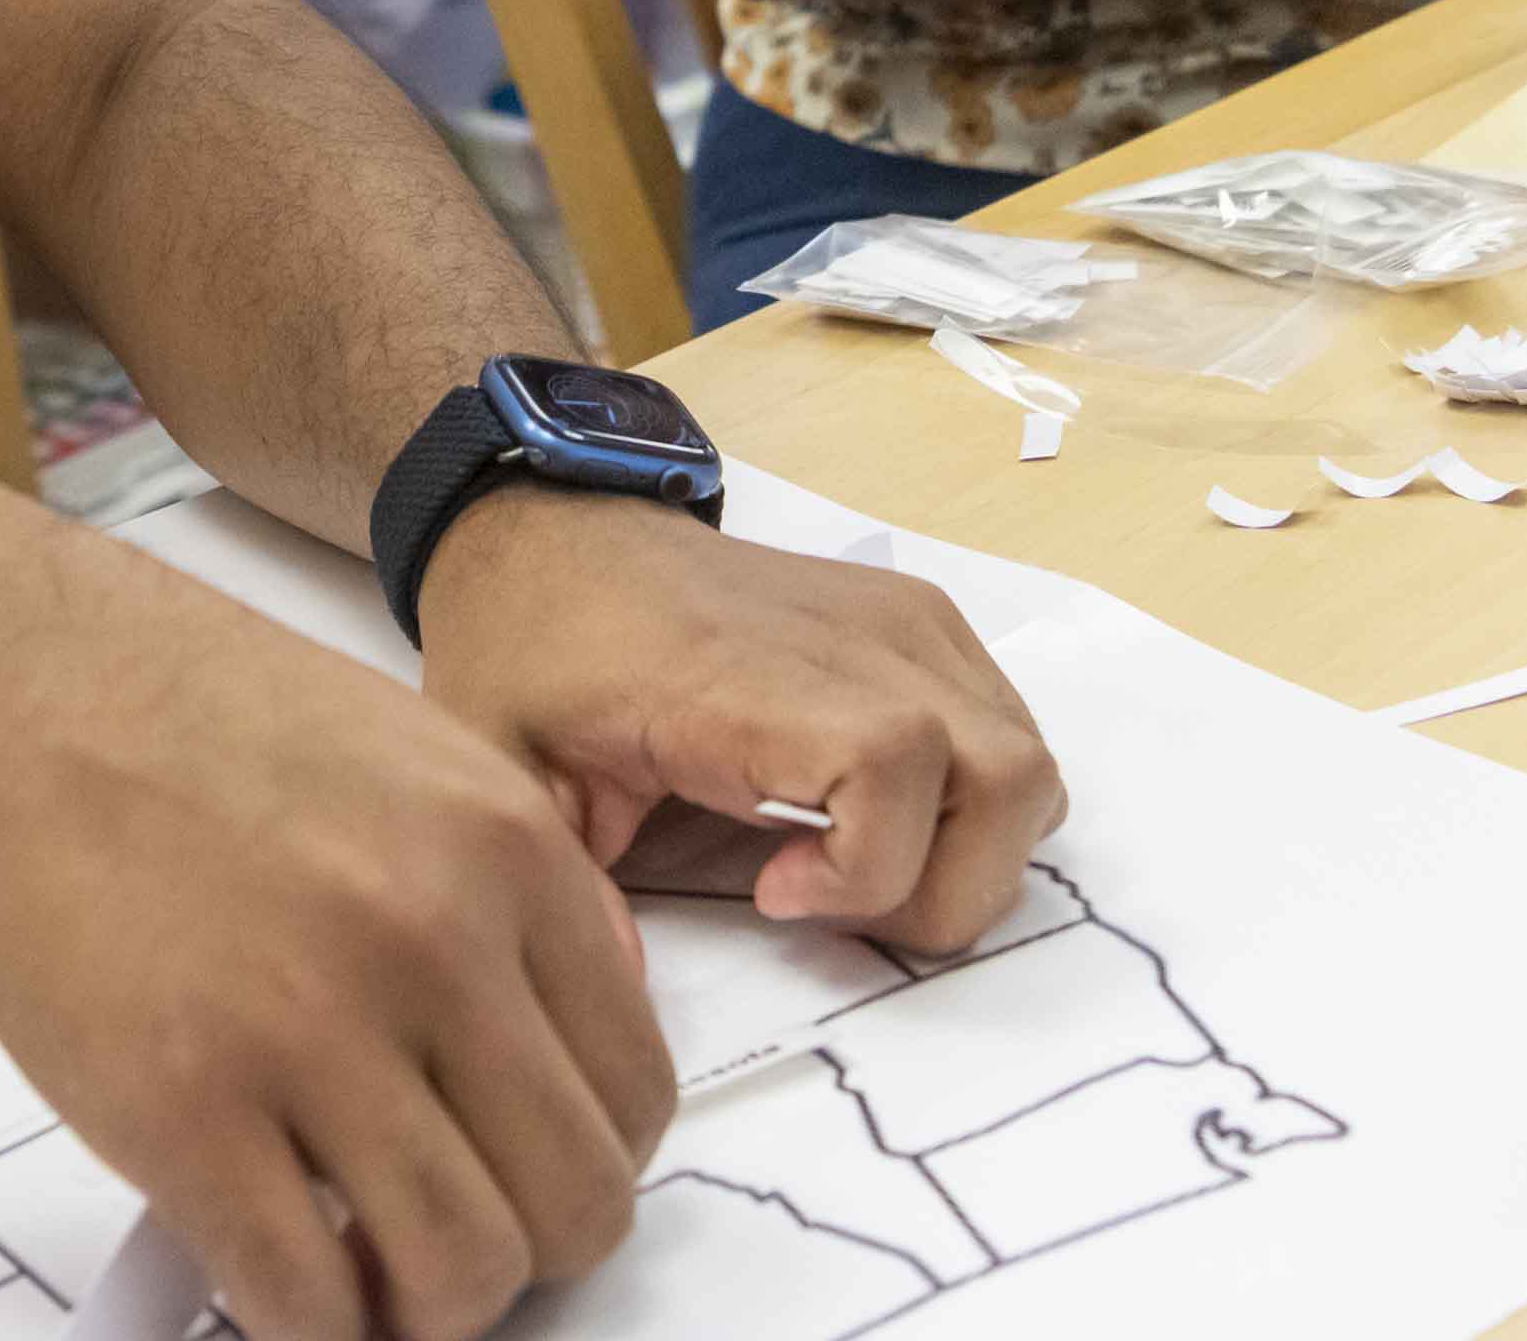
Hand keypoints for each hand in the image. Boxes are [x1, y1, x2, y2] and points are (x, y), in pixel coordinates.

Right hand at [0, 531, 671, 1340]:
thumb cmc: (171, 710)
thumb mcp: (405, 755)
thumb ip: (503, 891)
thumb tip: (560, 1043)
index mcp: (507, 849)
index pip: (635, 1092)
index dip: (582, 1165)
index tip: (518, 1180)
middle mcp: (437, 940)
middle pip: (577, 1205)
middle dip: (521, 1256)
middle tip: (440, 1243)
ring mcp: (314, 1030)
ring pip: (464, 1276)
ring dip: (417, 1310)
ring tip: (358, 1277)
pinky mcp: (187, 1112)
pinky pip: (307, 1303)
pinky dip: (308, 1330)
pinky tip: (272, 1288)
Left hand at [416, 489, 1063, 945]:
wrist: (555, 536)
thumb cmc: (533, 652)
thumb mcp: (502, 773)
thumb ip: (559, 887)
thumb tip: (618, 990)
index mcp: (748, 674)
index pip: (894, 763)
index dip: (866, 870)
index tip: (773, 897)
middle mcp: (854, 637)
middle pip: (1003, 777)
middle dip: (943, 891)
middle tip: (832, 910)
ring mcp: (901, 623)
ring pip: (1024, 763)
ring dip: (968, 853)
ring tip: (854, 869)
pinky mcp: (920, 622)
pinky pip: (1006, 730)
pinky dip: (969, 803)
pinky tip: (867, 817)